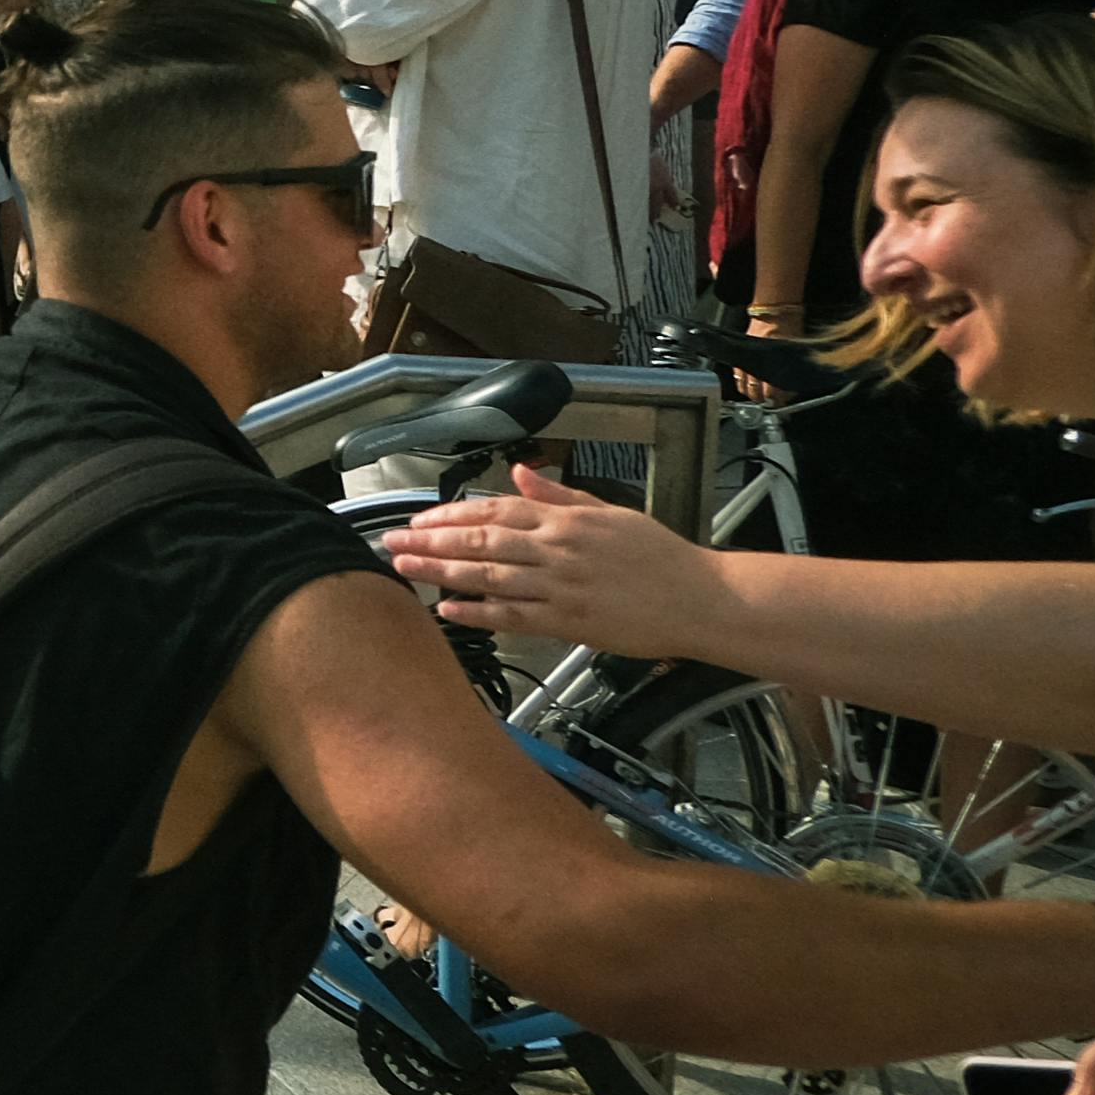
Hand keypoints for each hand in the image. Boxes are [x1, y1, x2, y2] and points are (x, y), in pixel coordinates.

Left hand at [374, 464, 692, 653]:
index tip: (420, 520)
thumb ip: (561, 495)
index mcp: (568, 520)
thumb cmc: (660, 558)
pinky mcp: (570, 623)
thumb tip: (521, 471)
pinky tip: (448, 610)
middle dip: (431, 541)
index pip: (497, 509)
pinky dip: (478, 613)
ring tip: (405, 569)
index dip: (452, 514)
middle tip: (392, 542)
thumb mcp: (611, 513)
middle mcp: (559, 549)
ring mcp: (562, 587)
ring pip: (490, 575)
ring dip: (443, 572)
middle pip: (482, 539)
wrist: (702, 599)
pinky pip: (514, 616)